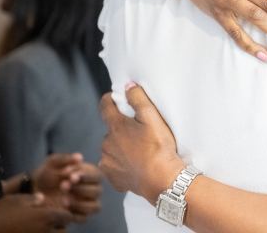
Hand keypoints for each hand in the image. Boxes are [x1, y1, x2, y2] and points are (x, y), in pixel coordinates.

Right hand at [0, 193, 72, 232]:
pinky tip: (33, 229)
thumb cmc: (0, 214)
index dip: (65, 212)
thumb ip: (32, 198)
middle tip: (51, 218)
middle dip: (60, 224)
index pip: (67, 216)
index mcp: (44, 217)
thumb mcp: (15, 200)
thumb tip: (43, 198)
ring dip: (52, 231)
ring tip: (41, 225)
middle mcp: (45, 231)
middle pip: (63, 230)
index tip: (59, 208)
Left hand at [31, 154, 102, 222]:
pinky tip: (62, 208)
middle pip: (97, 191)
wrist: (33, 191)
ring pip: (94, 206)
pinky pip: (83, 218)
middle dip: (81, 188)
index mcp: (89, 175)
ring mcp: (86, 204)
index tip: (71, 175)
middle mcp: (92, 190)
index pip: (97, 175)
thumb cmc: (47, 175)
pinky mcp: (79, 216)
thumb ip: (64, 159)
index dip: (86, 176)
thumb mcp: (51, 163)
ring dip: (80, 203)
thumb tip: (79, 157)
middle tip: (63, 185)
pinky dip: (74, 214)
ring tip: (63, 199)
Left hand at [99, 84, 182, 204]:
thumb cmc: (158, 147)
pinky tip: (136, 166)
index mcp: (115, 127)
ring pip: (112, 149)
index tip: (116, 98)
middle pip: (111, 130)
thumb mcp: (152, 117)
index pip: (104, 106)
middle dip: (121, 129)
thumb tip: (128, 86)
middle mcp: (106, 143)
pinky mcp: (112, 177)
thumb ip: (138, 98)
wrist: (162, 180)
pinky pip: (114, 166)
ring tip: (140, 152)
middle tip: (139, 132)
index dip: (110, 99)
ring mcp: (107, 162)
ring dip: (121, 147)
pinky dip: (123, 164)